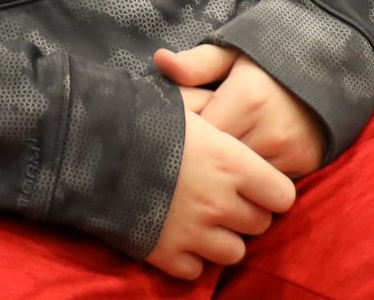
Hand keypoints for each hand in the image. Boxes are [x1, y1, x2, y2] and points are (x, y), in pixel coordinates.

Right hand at [148, 108, 292, 279]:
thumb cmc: (140, 118)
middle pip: (260, 224)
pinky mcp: (166, 254)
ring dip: (222, 239)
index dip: (271, 190)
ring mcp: (194, 232)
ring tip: (202, 219)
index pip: (282, 195)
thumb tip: (230, 113)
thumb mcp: (182, 104)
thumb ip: (215, 112)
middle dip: (246, 213)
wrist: (90, 147)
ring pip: (233, 252)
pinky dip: (190, 258)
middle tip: (223, 197)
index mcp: (231, 162)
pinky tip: (177, 235)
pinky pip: (197, 270)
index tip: (255, 183)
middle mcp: (219, 202)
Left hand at [154, 44, 328, 177]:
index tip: (179, 132)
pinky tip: (241, 167)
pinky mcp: (306, 166)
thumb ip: (198, 63)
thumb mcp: (234, 53)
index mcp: (247, 97)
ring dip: (228, 173)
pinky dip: (252, 179)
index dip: (188, 135)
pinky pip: (266, 184)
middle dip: (205, 158)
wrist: (330, 67)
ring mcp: (291, 152)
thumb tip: (160, 60)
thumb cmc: (271, 60)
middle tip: (192, 151)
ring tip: (216, 160)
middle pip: (220, 161)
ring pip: (243, 178)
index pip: (202, 133)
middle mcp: (271, 129)